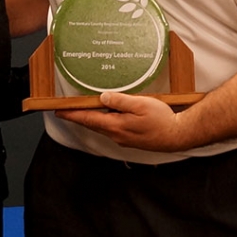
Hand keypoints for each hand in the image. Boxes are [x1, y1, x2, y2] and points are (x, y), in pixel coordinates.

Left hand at [55, 92, 184, 151]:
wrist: (177, 135)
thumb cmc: (161, 120)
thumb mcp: (141, 104)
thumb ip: (120, 101)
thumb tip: (103, 98)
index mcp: (116, 125)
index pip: (88, 119)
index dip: (73, 115)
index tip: (59, 112)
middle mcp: (116, 134)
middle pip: (93, 123)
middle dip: (79, 116)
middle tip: (66, 110)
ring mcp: (123, 138)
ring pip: (103, 126)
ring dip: (92, 118)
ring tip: (84, 109)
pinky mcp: (130, 139)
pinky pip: (112, 128)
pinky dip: (105, 121)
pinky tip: (109, 114)